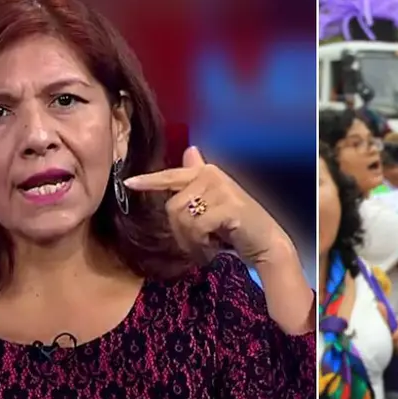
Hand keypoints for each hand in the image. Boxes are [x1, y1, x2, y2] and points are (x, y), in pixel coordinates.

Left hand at [124, 147, 292, 265]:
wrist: (268, 243)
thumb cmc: (238, 226)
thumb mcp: (215, 203)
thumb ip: (198, 180)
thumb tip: (189, 150)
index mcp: (207, 173)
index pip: (171, 176)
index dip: (149, 181)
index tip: (129, 183)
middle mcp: (212, 175)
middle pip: (172, 205)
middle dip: (180, 232)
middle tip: (197, 245)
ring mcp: (221, 189)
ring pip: (182, 217)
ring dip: (190, 240)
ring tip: (206, 247)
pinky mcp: (228, 206)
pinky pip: (196, 227)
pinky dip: (201, 244)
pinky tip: (214, 248)